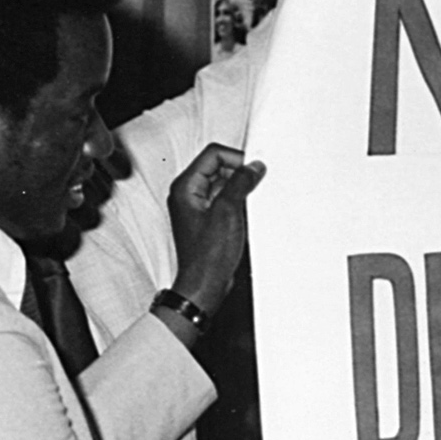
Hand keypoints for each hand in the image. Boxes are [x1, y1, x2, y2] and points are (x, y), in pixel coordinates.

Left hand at [167, 142, 264, 321]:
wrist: (205, 285)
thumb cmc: (208, 256)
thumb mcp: (228, 211)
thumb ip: (240, 183)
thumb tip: (252, 168)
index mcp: (186, 187)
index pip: (213, 154)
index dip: (236, 158)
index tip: (253, 170)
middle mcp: (188, 195)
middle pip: (217, 167)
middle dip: (239, 174)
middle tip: (255, 184)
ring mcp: (197, 208)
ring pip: (222, 185)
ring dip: (239, 190)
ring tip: (249, 203)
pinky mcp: (208, 221)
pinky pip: (224, 202)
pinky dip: (237, 204)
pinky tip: (246, 216)